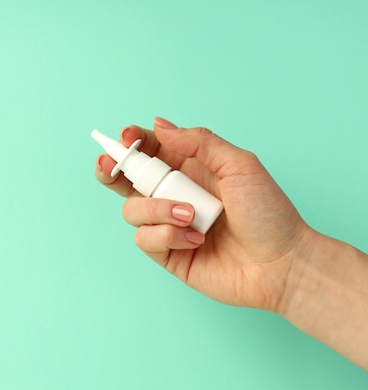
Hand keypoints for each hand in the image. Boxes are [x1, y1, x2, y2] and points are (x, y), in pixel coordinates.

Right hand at [94, 117, 312, 312]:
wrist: (281, 263)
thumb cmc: (268, 212)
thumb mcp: (239, 165)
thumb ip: (199, 141)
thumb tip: (159, 125)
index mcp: (190, 170)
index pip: (151, 151)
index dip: (133, 142)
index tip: (126, 136)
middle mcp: (174, 196)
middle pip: (128, 179)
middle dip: (112, 169)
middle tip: (108, 165)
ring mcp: (168, 225)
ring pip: (133, 209)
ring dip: (158, 209)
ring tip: (191, 216)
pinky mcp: (167, 253)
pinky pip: (145, 238)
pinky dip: (167, 235)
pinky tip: (196, 240)